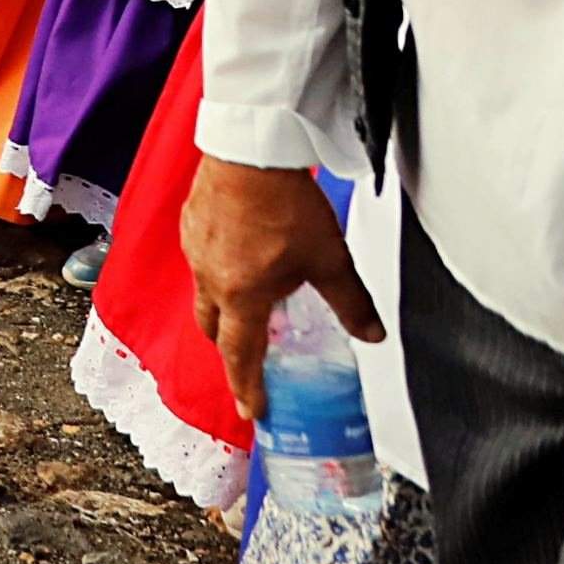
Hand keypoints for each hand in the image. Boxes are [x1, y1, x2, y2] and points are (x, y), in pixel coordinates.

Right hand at [184, 158, 381, 416]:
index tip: (253, 410)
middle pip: (213, 329)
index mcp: (241, 296)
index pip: (240, 356)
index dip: (247, 387)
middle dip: (230, 350)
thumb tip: (372, 334)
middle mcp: (210, 279)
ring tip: (253, 301)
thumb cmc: (283, 204)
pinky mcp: (191, 225)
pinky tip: (241, 256)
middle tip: (250, 361)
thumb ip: (351, 303)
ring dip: (225, 307)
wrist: (249, 154)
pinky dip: (220, 272)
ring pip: (205, 293)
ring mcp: (195, 251)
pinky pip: (202, 262)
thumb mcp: (329, 261)